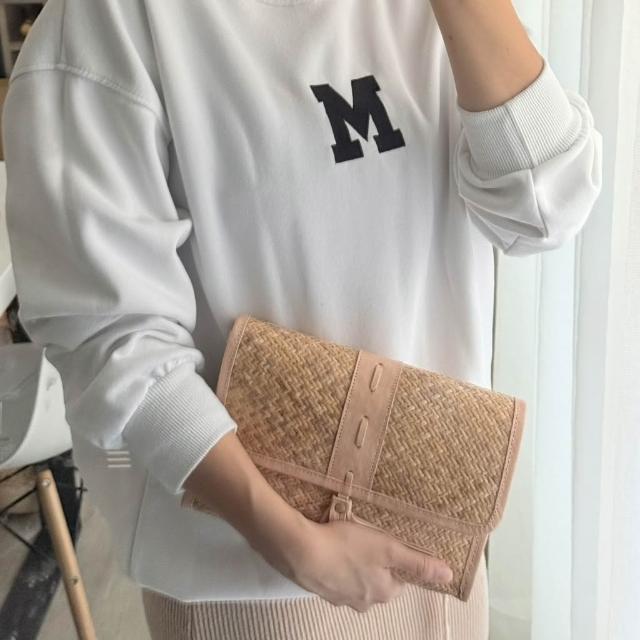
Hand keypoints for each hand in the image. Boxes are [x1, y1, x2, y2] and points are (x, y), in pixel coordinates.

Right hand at [284, 516, 452, 612]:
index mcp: (381, 593)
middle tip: (366, 539)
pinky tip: (329, 548)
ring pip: (355, 580)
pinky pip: (334, 576)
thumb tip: (448, 575)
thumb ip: (417, 563)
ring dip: (353, 564)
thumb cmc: (346, 547)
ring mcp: (338, 597)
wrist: (300, 551)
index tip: (390, 545)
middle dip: (374, 564)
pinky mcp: (319, 587)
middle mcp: (361, 602)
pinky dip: (334, 564)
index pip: (400, 583)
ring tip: (346, 541)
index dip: (397, 563)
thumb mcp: (388, 549)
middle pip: (377, 583)